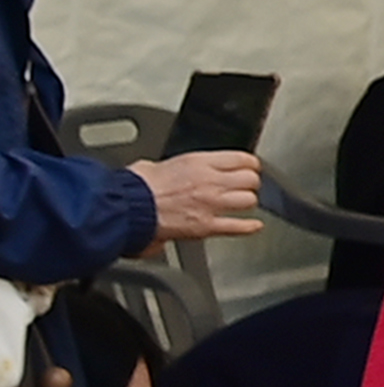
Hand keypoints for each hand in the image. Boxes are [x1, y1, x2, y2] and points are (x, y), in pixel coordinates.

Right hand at [130, 149, 260, 243]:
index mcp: (198, 163)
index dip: (249, 164)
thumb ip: (166, 168)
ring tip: (242, 203)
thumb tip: (157, 171)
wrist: (127, 207)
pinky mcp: (206, 226)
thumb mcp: (154, 165)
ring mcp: (211, 204)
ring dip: (246, 203)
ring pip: (248, 201)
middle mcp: (210, 182)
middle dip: (249, 183)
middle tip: (246, 186)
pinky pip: (237, 226)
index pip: (241, 159)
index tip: (250, 167)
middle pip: (250, 179)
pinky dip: (248, 227)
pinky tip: (254, 226)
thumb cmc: (135, 187)